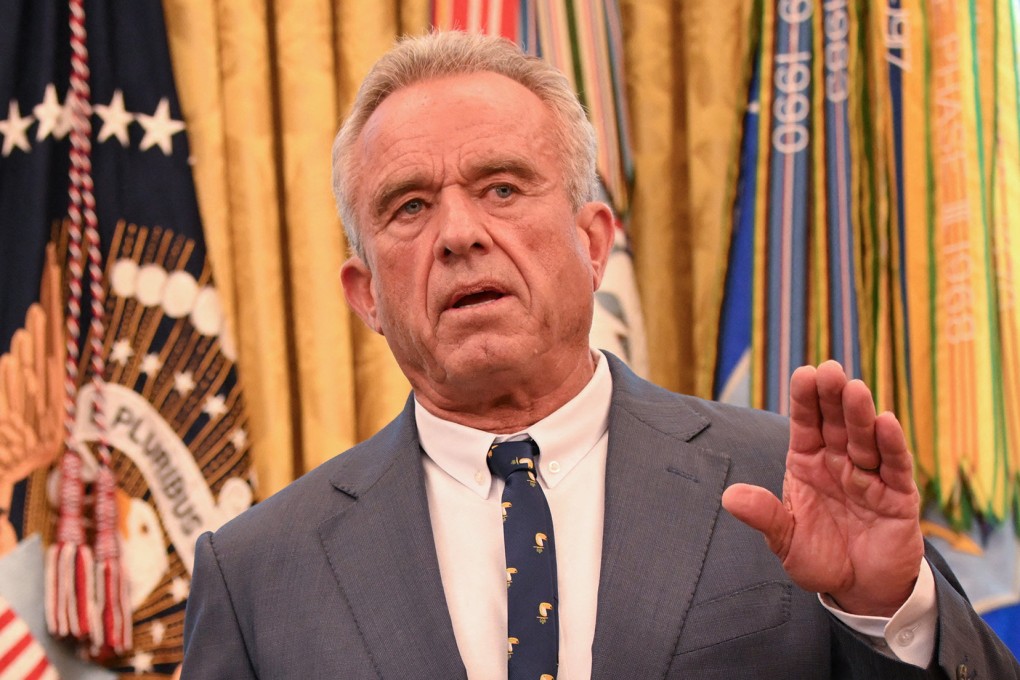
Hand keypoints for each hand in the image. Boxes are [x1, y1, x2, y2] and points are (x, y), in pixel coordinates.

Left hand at [721, 360, 923, 615]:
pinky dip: (892, 445)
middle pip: (836, 424)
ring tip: (855, 389)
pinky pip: (895, 466)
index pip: (806, 425)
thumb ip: (765, 516)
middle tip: (831, 369)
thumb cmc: (820, 558)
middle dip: (833, 397)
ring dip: (861, 414)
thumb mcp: (785, 540)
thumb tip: (729, 496)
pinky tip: (887, 422)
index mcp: (807, 464)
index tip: (804, 373)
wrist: (860, 591)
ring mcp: (869, 476)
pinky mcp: (897, 496)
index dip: (806, 400)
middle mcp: (838, 463)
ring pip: (865, 439)